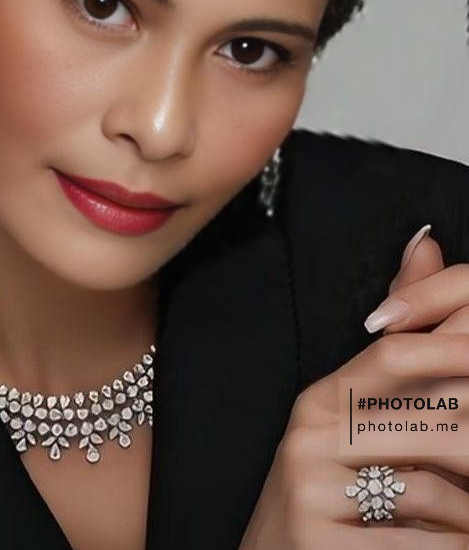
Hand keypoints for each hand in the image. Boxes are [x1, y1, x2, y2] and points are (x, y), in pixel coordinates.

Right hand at [238, 227, 468, 549]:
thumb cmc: (330, 496)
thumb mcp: (354, 421)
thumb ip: (401, 342)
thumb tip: (426, 243)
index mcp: (322, 398)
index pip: (396, 352)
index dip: (454, 350)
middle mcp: (309, 432)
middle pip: (433, 420)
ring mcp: (310, 489)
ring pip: (435, 490)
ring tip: (466, 517)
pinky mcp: (317, 541)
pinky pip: (417, 545)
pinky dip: (450, 547)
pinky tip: (452, 543)